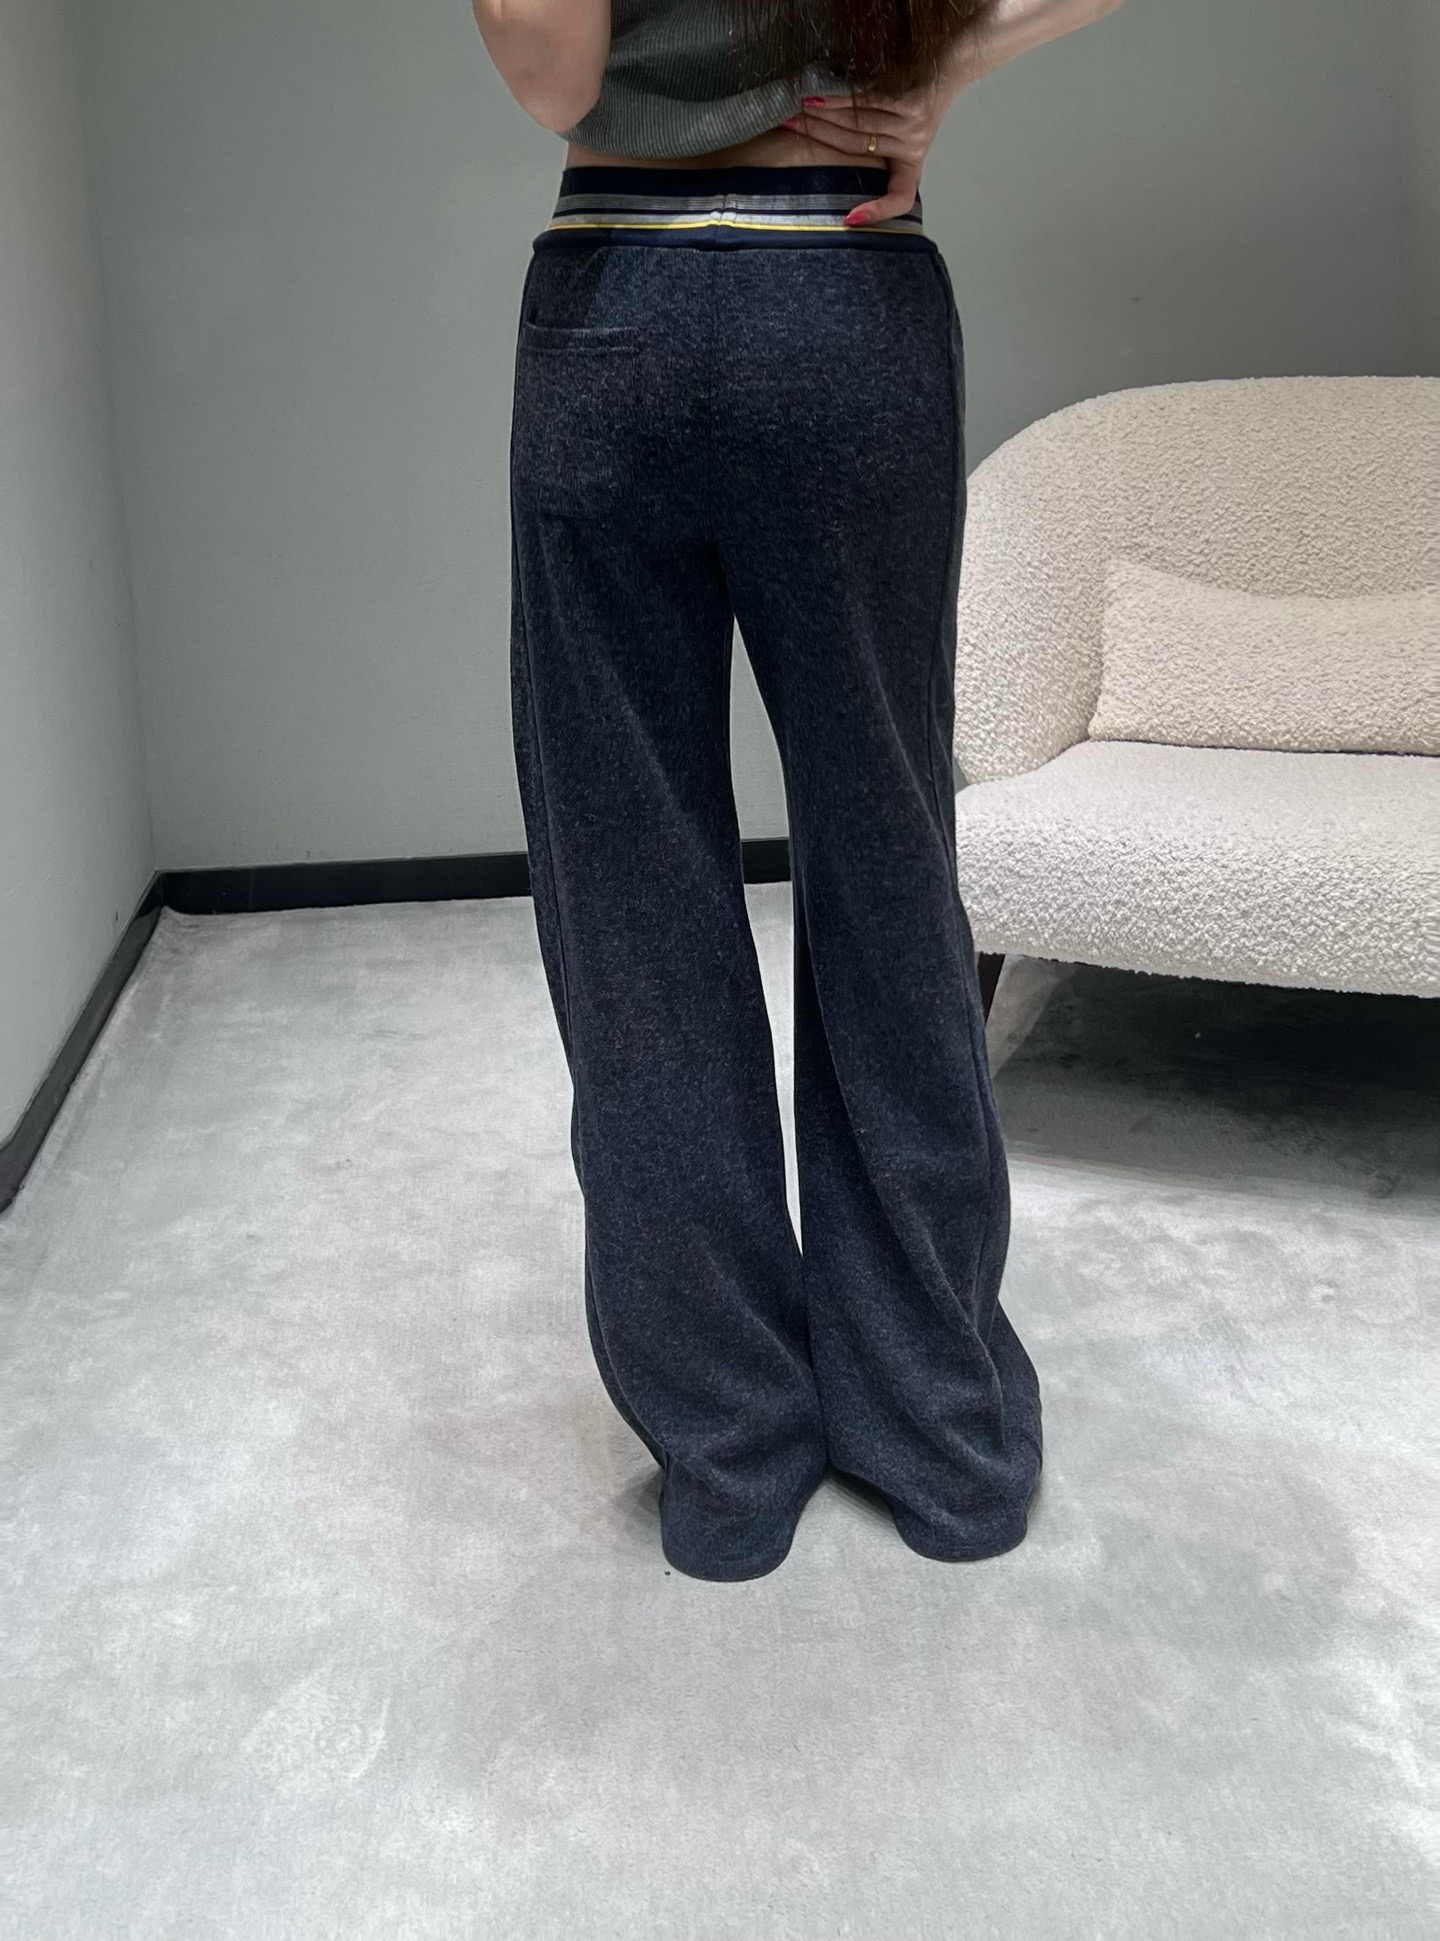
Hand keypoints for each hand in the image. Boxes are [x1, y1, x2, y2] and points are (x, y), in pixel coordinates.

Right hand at [778, 20, 993, 224]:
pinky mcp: (911, 102)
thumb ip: (880, 150)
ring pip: (859, 124)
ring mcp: (914, 126)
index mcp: (912, 166)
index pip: (899, 199)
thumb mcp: (904, 136)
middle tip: (788, 128)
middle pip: (857, 148)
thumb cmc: (918, 103)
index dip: (877, 212)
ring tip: (795, 112)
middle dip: (819, 136)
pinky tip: (817, 98)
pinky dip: (839, 100)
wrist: (948, 68)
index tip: (849, 219)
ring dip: (822, 117)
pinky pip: (868, 103)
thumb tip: (836, 156)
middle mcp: (913, 149)